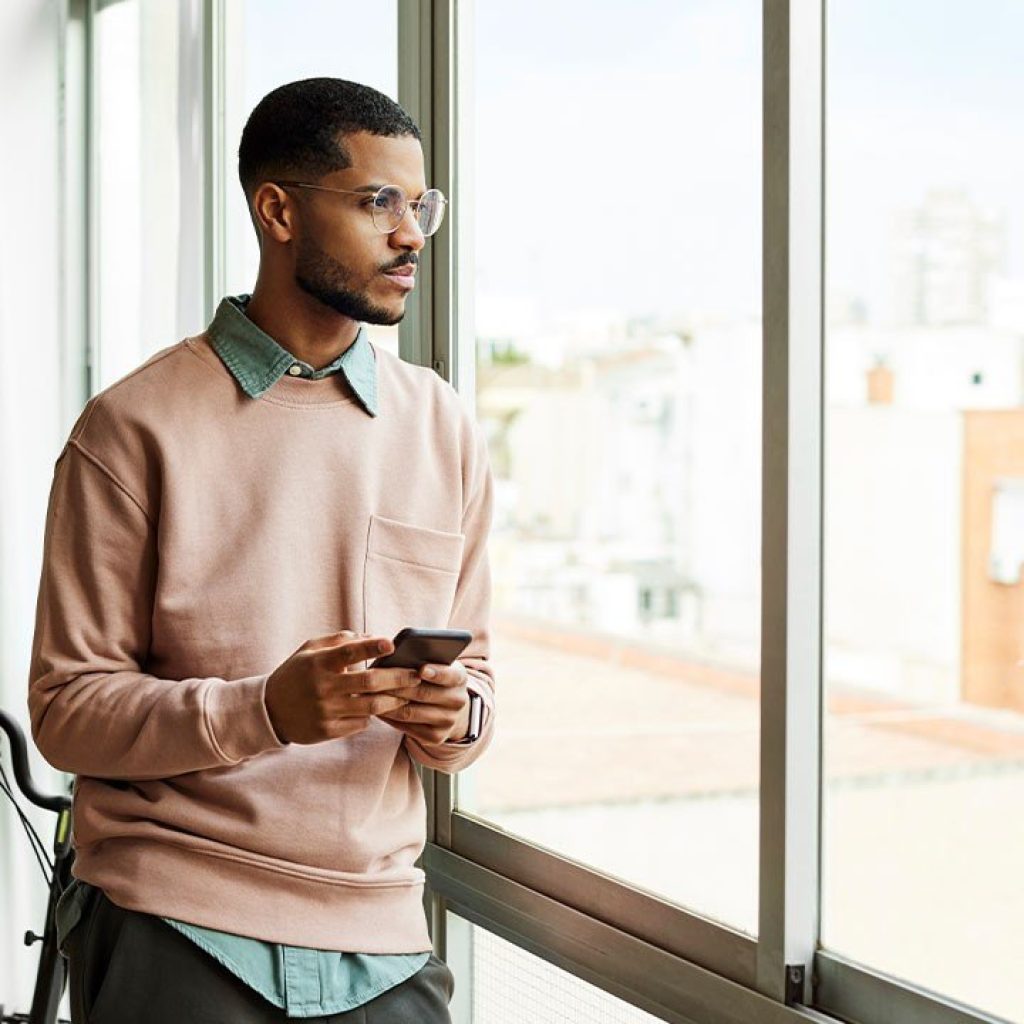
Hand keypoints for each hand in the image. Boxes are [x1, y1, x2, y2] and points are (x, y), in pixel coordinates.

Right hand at [264, 630, 420, 744]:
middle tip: (416, 675)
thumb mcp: (310, 650)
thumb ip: (339, 640)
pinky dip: (373, 715)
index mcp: (319, 663)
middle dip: (397, 678)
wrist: (270, 710)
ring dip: (394, 700)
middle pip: (369, 683)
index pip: (350, 652)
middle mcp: (323, 687)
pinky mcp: (328, 731)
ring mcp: (326, 711)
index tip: (392, 644)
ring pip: (371, 706)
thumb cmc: (297, 673)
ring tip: (408, 694)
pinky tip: (382, 708)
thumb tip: (372, 637)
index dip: (372, 647)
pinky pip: (361, 723)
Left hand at [377, 661, 471, 745]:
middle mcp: (458, 701)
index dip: (436, 673)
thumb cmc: (434, 677)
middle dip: (398, 686)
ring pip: (411, 712)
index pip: (450, 675)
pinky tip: (377, 710)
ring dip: (388, 703)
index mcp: (460, 678)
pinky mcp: (436, 737)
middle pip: (424, 694)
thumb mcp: (437, 664)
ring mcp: (448, 721)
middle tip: (375, 679)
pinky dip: (390, 718)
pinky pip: (407, 728)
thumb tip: (397, 651)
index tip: (421, 669)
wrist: (447, 707)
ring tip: (370, 695)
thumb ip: (425, 657)